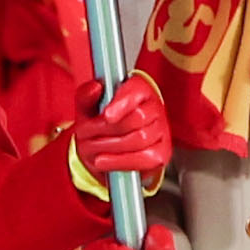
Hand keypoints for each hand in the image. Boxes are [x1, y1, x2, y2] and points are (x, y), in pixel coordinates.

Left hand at [72, 69, 171, 188]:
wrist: (107, 147)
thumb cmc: (100, 122)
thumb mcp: (88, 106)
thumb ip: (87, 95)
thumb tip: (96, 87)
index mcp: (139, 88)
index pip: (136, 91)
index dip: (122, 104)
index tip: (107, 116)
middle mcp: (154, 107)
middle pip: (137, 118)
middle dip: (109, 130)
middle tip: (87, 135)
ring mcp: (161, 130)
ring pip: (140, 139)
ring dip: (111, 146)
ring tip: (91, 149)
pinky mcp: (162, 152)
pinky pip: (145, 159)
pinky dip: (121, 161)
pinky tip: (103, 161)